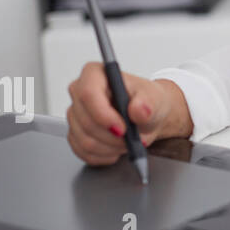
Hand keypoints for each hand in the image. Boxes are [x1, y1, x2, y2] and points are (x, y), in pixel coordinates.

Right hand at [66, 63, 181, 165]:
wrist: (148, 116)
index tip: (122, 129)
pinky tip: (117, 148)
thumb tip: (138, 109)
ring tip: (128, 142)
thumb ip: (147, 103)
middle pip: (86, 121)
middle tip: (133, 138)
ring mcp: (75, 114)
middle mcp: (80, 92)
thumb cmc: (147, 100)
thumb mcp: (154, 98)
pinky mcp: (74, 134)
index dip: (103, 114)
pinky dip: (104, 155)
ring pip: (85, 140)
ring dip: (111, 147)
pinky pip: (83, 152)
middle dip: (112, 137)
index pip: (88, 93)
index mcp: (95, 74)